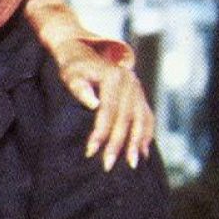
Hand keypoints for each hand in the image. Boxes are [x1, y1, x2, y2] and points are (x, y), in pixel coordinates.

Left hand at [54, 39, 153, 171]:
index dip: (100, 132)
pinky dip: (147, 135)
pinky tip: (143, 152)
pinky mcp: (140, 96)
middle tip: (108, 165)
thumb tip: (93, 104)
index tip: (91, 151)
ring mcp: (138, 89)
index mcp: (114, 76)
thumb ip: (80, 88)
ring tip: (132, 164)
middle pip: (126, 118)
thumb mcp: (71, 74)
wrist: (84, 54)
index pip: (108, 110)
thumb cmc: (74, 68)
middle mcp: (130, 82)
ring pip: (141, 119)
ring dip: (137, 143)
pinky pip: (148, 117)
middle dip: (118, 144)